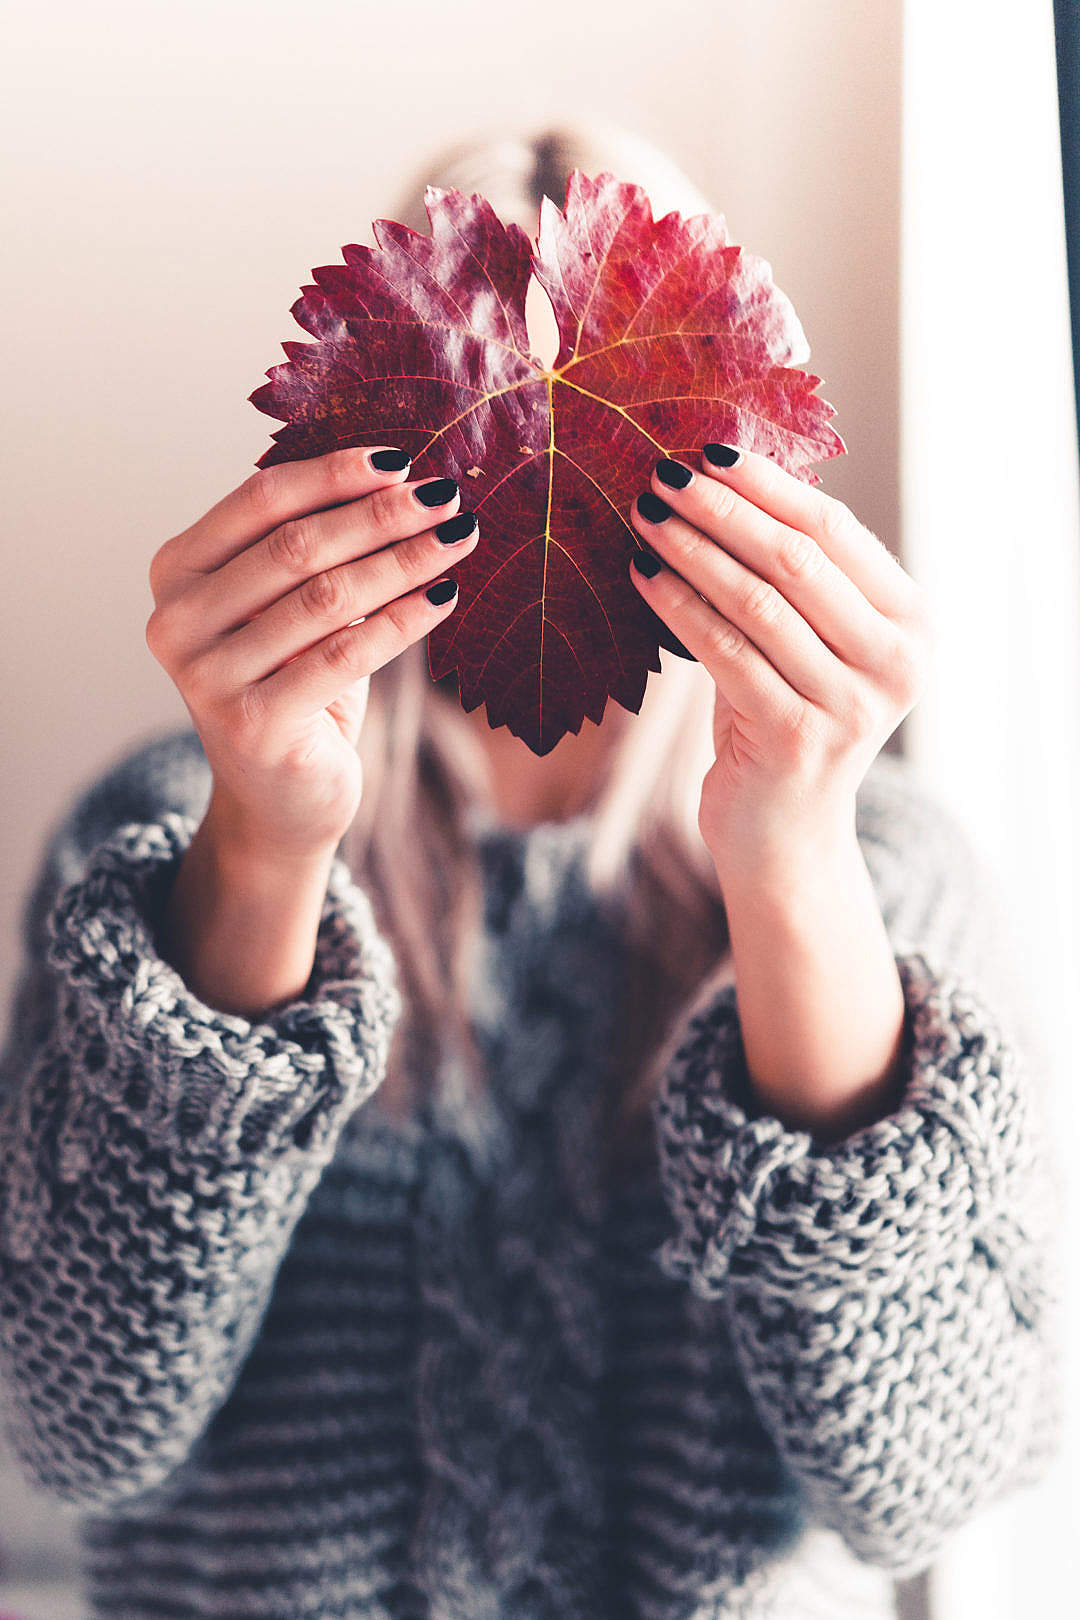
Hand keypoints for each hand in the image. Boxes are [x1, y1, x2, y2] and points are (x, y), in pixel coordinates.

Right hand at [146, 447, 476, 861]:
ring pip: (327, 598)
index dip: (334, 474)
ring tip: (461, 536)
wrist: (280, 801)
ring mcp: (207, 677)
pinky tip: (447, 595)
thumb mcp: (291, 609)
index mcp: (176, 572)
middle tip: (448, 496)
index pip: (261, 501)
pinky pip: (345, 655)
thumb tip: (402, 477)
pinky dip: (403, 620)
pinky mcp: (253, 724)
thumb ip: (314, 548)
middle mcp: (174, 621)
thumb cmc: (294, 687)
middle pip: (297, 546)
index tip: (403, 460)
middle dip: (382, 516)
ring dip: (404, 561)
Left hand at [627, 445, 933, 887]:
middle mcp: (896, 662)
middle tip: (663, 473)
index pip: (835, 530)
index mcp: (912, 624)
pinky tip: (641, 576)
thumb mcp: (808, 642)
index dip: (770, 485)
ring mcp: (852, 705)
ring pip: (757, 602)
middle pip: (797, 559)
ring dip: (693, 550)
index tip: (710, 450)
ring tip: (643, 516)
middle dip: (724, 509)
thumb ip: (792, 576)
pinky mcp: (798, 739)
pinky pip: (725, 653)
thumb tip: (721, 474)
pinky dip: (678, 607)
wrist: (786, 833)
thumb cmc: (787, 719)